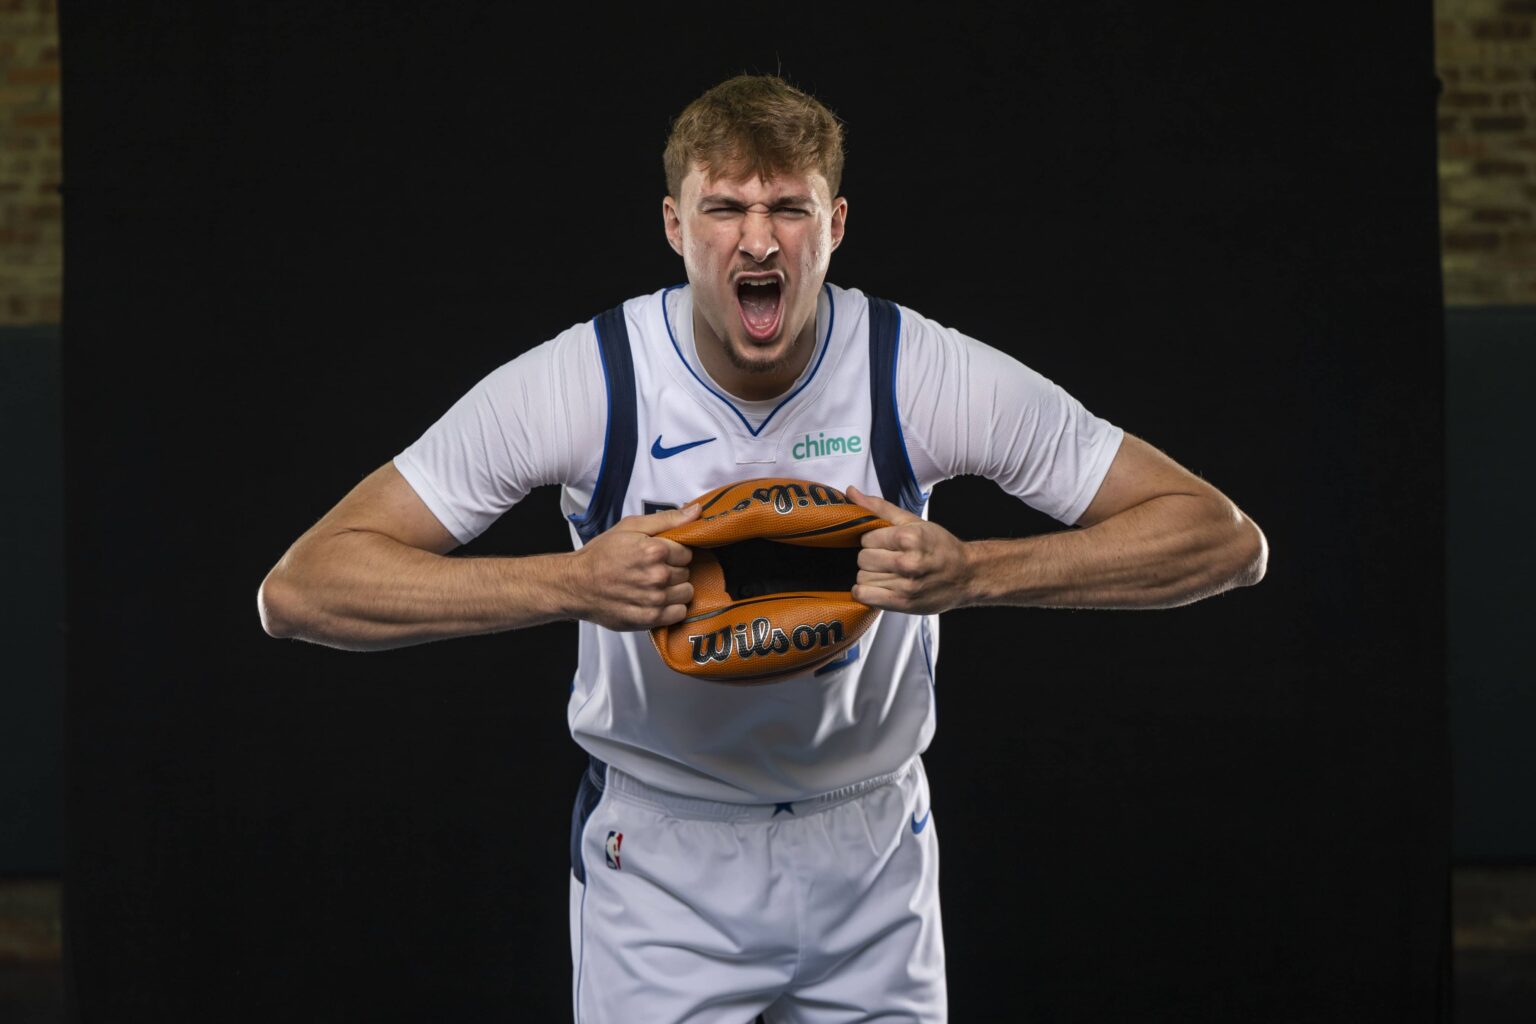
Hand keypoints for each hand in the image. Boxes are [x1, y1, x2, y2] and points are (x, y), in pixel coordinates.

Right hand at [569, 504, 699, 629]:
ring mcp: (654, 599)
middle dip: (674, 570)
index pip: (687, 552)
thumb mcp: (631, 526)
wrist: (576, 584)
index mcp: (655, 550)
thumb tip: (697, 511)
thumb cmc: (601, 555)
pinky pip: (678, 614)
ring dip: (675, 589)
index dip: (675, 553)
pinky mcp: (649, 619)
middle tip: (653, 569)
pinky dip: (671, 608)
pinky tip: (655, 600)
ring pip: (686, 593)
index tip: (661, 555)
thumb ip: (668, 519)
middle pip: (687, 573)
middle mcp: (657, 576)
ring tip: (654, 585)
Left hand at [846, 485, 972, 614]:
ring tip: (886, 572)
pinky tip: (877, 586)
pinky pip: (865, 596)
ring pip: (862, 578)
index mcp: (910, 538)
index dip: (872, 540)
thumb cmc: (940, 547)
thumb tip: (851, 492)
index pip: (866, 539)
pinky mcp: (903, 603)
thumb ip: (879, 508)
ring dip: (870, 575)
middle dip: (870, 557)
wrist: (967, 575)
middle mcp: (908, 563)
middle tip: (886, 558)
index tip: (883, 543)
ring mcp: (906, 586)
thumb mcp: (913, 522)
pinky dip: (865, 591)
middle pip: (863, 559)